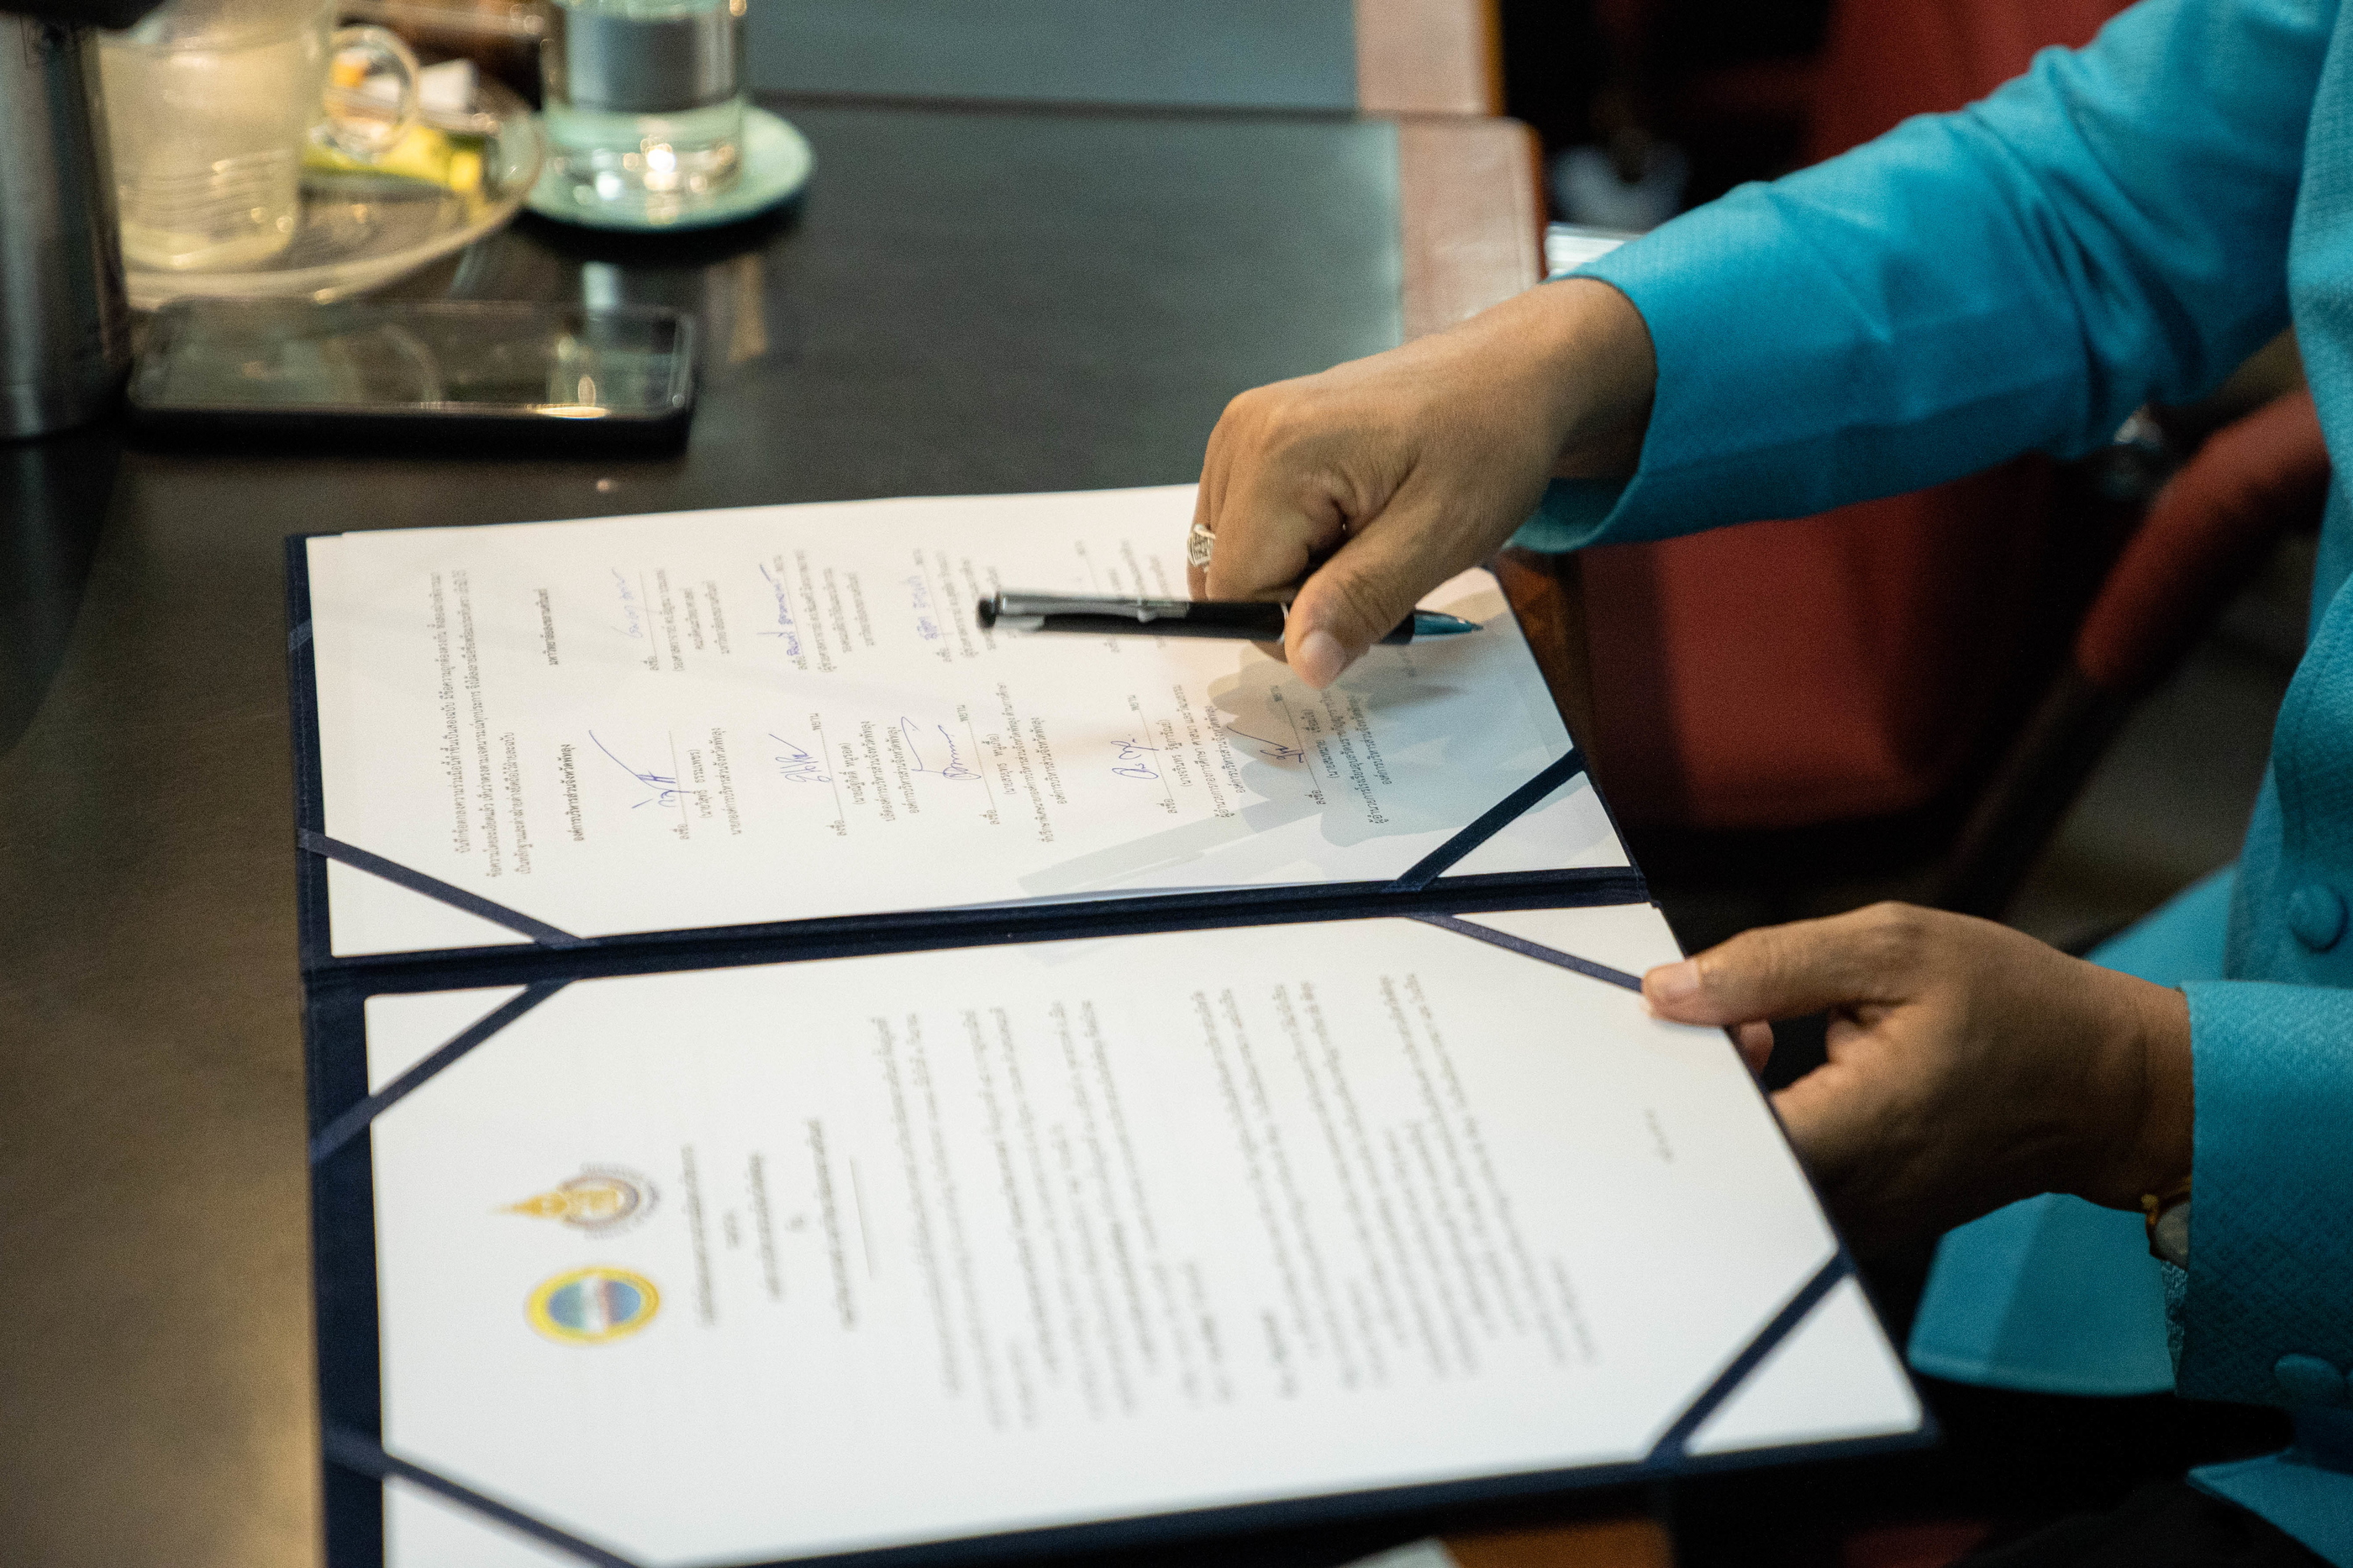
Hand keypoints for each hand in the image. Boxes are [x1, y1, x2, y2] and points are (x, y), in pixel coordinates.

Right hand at [1191, 278, 1655, 686]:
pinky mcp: (1255, 434)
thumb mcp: (1439, 536)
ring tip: (1364, 533)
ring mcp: (1242, 429)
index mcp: (1276, 453)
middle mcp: (1242, 433)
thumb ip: (1361, 600)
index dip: (1298, 617)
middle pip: (1225, 573)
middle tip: (1375, 559)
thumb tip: (1303, 663)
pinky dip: (1291, 542)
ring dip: (1295, 570)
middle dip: (1295, 594)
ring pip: (1232, 555)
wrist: (1509, 376)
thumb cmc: (1488, 444)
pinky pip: (1245, 524)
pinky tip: (1345, 517)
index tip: (1371, 587)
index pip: (1236, 590)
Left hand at [1641, 903, 2193, 1253]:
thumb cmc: (2016, 1007)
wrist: (2108, 1087)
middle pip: (1710, 1157)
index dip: (1672, 1071)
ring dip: (1726, 1098)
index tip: (1679, 1012)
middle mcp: (1841, 1199)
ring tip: (1762, 1028)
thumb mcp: (1894, 949)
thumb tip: (1667, 991)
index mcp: (1850, 1135)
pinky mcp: (1856, 1220)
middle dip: (1690, 1079)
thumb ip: (1770, 967)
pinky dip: (1760, 1121)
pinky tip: (1785, 1066)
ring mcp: (1849, 1221)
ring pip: (1737, 1169)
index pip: (1707, 1134)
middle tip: (1726, 1013)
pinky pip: (1774, 1177)